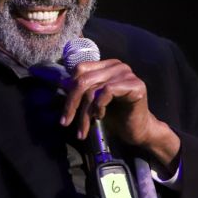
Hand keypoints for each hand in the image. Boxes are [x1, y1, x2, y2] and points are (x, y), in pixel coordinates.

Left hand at [61, 59, 180, 172]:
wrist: (137, 131)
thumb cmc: (115, 117)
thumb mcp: (91, 103)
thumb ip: (80, 91)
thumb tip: (59, 83)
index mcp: (106, 66)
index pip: (79, 70)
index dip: (69, 91)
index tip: (65, 113)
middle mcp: (117, 66)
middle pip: (83, 79)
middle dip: (71, 103)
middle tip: (66, 122)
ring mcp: (127, 74)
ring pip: (93, 88)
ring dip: (85, 112)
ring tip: (84, 129)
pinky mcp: (135, 85)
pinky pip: (107, 92)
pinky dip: (99, 106)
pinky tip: (100, 117)